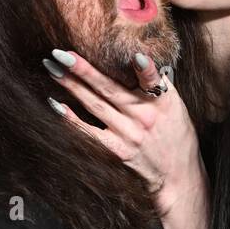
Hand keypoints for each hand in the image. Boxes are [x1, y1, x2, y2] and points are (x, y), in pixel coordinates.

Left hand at [43, 49, 203, 217]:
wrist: (177, 175)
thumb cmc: (176, 135)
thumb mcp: (176, 106)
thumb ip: (157, 84)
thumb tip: (136, 57)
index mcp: (163, 102)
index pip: (154, 82)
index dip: (145, 69)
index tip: (135, 56)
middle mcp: (144, 117)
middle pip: (110, 89)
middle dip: (83, 69)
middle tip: (61, 53)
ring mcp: (129, 134)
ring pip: (95, 105)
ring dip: (71, 85)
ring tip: (52, 68)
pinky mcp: (118, 150)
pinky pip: (90, 132)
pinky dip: (72, 119)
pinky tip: (55, 104)